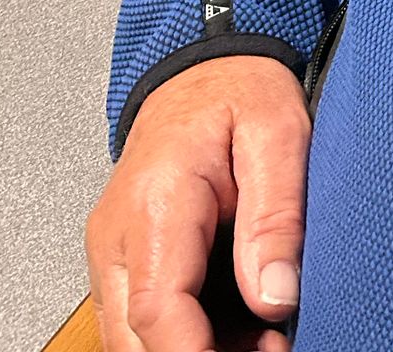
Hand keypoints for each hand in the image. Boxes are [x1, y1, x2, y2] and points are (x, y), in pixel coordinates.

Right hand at [86, 56, 310, 351]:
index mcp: (156, 200)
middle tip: (269, 349)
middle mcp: (117, 236)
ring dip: (193, 351)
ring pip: (133, 339)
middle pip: (136, 338)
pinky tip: (239, 330)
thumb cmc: (239, 92)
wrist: (204, 69)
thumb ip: (277, 215)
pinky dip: (185, 337)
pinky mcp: (121, 262)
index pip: (157, 308)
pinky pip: (140, 321)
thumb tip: (275, 297)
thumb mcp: (279, 133)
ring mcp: (112, 253)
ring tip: (263, 338)